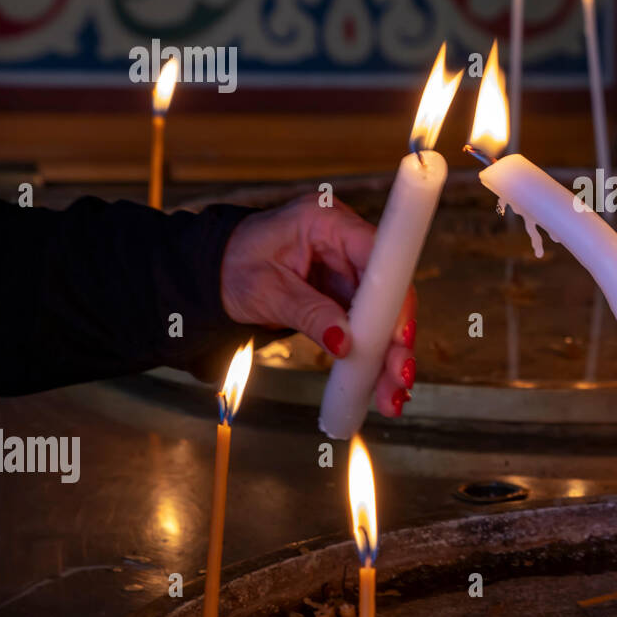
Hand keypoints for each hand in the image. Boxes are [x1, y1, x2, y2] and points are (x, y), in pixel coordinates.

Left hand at [219, 195, 416, 415]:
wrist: (215, 273)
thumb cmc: (232, 266)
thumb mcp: (265, 290)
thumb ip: (307, 313)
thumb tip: (345, 343)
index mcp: (326, 221)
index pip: (377, 255)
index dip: (394, 296)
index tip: (400, 334)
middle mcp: (346, 242)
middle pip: (388, 291)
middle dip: (395, 338)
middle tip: (399, 376)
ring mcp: (349, 268)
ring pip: (383, 314)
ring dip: (388, 355)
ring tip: (392, 394)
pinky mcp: (346, 292)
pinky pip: (367, 325)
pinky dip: (372, 355)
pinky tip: (380, 384)